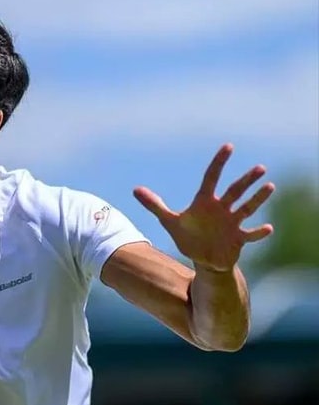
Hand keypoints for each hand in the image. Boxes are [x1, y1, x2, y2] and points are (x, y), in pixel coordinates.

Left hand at [133, 143, 274, 272]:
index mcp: (205, 202)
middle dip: (247, 181)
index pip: (212, 178)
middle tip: (260, 168)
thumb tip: (135, 189)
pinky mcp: (238, 239)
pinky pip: (250, 234)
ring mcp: (232, 223)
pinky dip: (258, 232)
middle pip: (235, 191)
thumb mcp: (169, 221)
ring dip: (257, 199)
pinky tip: (268, 228)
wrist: (202, 258)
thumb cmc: (188, 236)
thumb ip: (154, 205)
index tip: (228, 146)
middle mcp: (221, 209)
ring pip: (247, 208)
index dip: (219, 163)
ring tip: (269, 186)